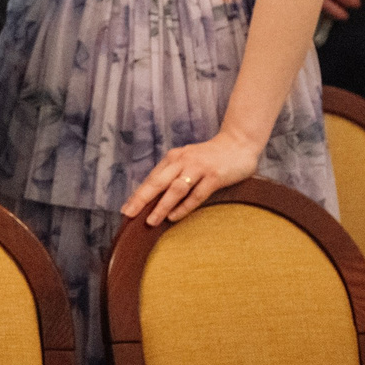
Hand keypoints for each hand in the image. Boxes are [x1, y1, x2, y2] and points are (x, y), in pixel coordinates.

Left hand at [120, 130, 260, 225]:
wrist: (239, 143)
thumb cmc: (211, 157)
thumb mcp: (188, 161)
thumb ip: (174, 174)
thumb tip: (155, 197)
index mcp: (173, 158)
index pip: (151, 179)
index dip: (137, 195)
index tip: (125, 210)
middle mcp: (182, 161)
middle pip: (157, 182)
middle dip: (141, 199)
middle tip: (128, 214)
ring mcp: (198, 169)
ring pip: (174, 189)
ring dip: (161, 206)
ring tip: (150, 221)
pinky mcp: (214, 176)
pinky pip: (196, 194)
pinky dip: (183, 207)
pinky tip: (173, 217)